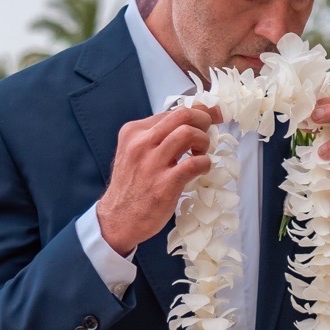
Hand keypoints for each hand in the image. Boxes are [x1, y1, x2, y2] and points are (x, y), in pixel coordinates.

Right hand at [96, 106, 219, 255]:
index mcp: (134, 132)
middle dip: (204, 119)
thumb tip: (190, 122)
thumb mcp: (137, 152)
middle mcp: (141, 143)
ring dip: (204, 141)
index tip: (212, 115)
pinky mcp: (164, 184)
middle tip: (209, 131)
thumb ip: (158, 137)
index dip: (197, 111)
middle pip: (182, 115)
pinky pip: (194, 163)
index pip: (172, 112)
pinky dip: (205, 163)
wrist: (118, 219)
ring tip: (201, 152)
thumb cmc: (132, 185)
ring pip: (188, 133)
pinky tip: (202, 169)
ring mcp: (152, 163)